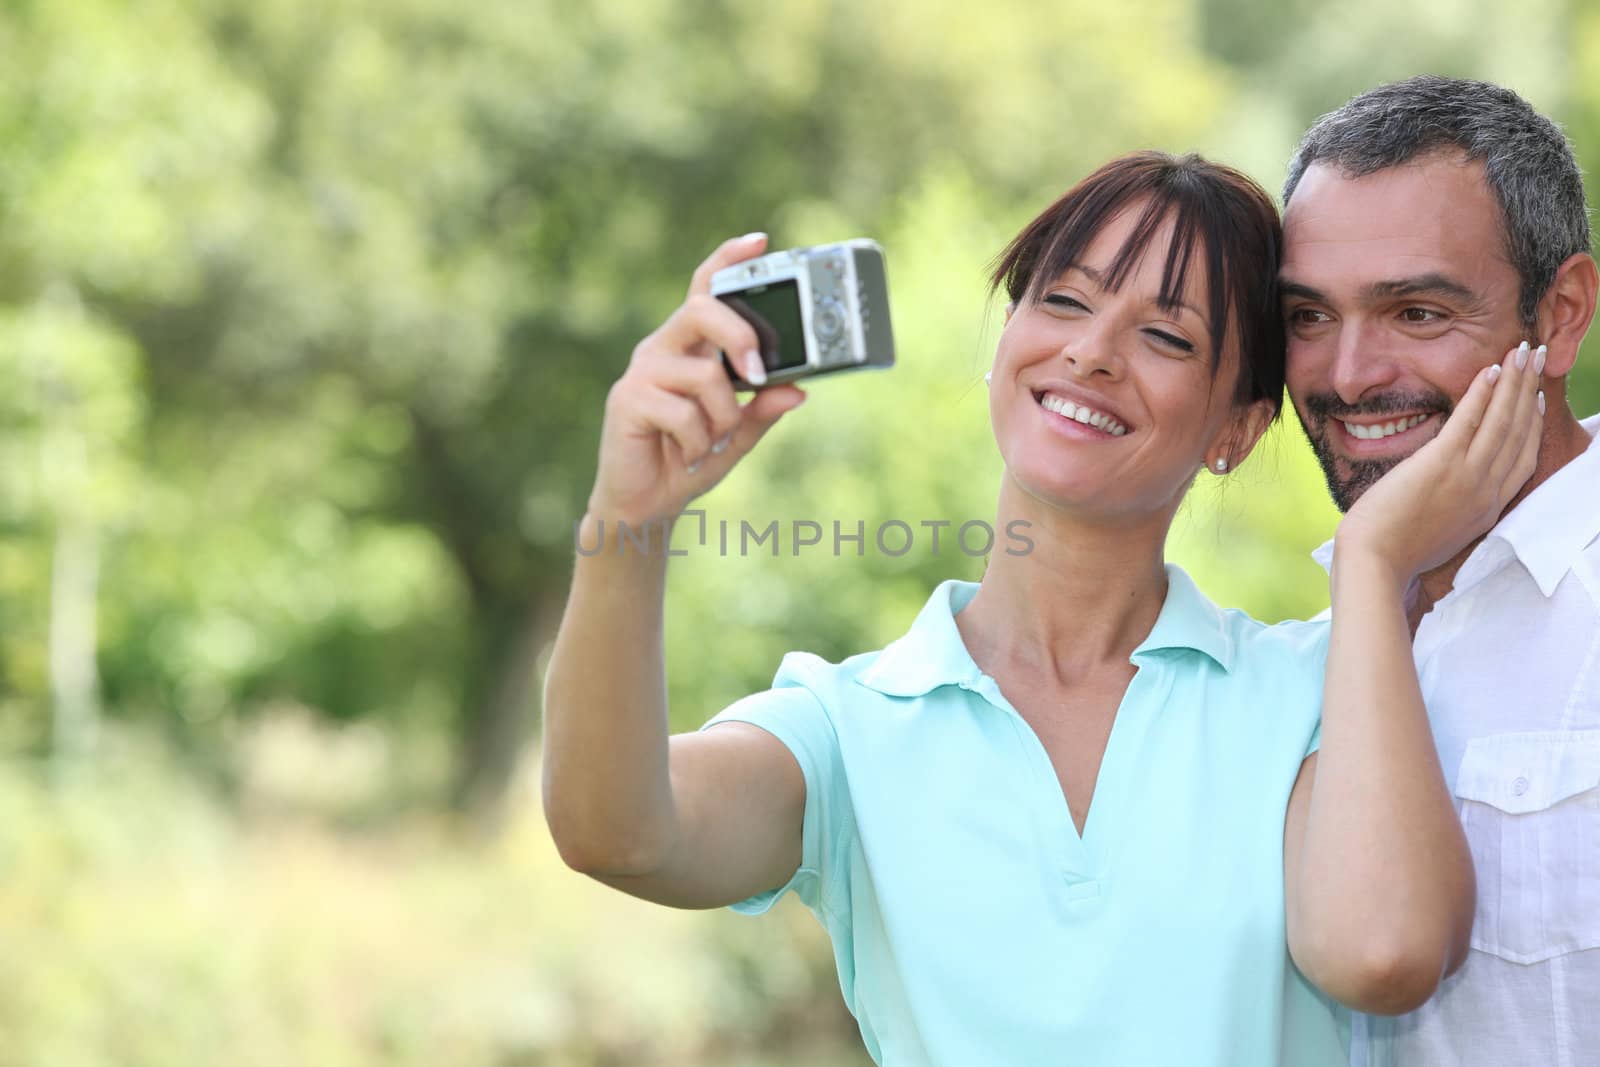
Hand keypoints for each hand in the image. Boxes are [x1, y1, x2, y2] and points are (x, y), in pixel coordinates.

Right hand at [586, 233, 807, 526]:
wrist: (645, 506)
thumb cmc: (689, 461)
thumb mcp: (738, 436)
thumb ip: (763, 410)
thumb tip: (798, 390)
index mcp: (690, 347)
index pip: (706, 290)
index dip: (728, 261)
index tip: (760, 242)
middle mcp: (663, 349)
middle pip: (703, 309)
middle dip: (740, 336)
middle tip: (758, 372)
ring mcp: (642, 372)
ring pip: (704, 374)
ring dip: (722, 418)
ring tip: (711, 444)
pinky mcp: (626, 399)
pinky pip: (683, 412)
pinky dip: (699, 443)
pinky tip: (688, 457)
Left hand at [1335, 341, 1543, 586]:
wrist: (1374, 564)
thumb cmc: (1394, 551)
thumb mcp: (1441, 530)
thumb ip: (1454, 505)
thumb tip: (1448, 485)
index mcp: (1488, 509)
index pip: (1523, 458)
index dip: (1533, 424)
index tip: (1539, 399)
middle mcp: (1486, 491)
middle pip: (1520, 432)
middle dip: (1532, 391)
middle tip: (1537, 359)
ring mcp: (1467, 477)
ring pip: (1502, 421)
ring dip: (1516, 381)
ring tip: (1522, 351)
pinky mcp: (1441, 465)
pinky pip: (1469, 421)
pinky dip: (1484, 393)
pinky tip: (1492, 369)